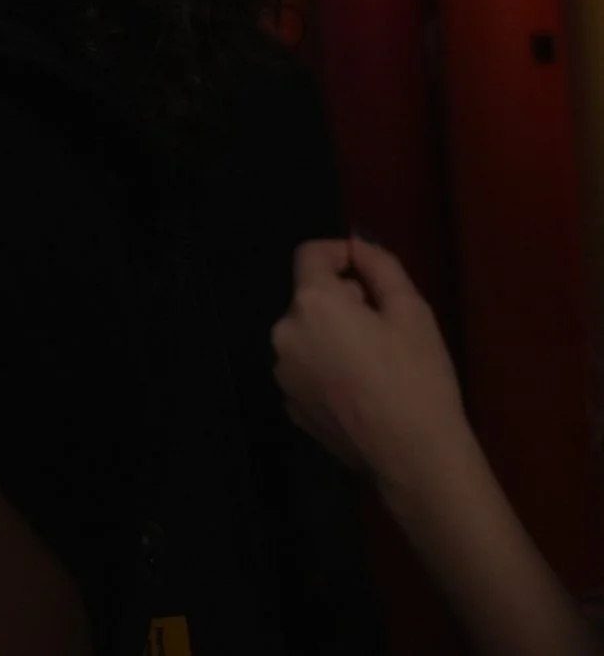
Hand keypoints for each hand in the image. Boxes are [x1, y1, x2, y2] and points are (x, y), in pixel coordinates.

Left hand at [271, 237, 471, 486]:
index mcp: (312, 303)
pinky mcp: (289, 404)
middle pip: (309, 298)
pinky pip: (305, 369)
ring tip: (376, 364)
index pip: (310, 254)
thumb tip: (357, 243)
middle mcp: (284, 332)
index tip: (368, 273)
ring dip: (332, 336)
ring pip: (306, 335)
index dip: (340, 255)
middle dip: (342, 302)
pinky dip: (326, 368)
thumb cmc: (419, 378)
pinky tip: (361, 391)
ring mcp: (282, 372)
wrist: (413, 456)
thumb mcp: (412, 311)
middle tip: (385, 329)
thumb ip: (380, 266)